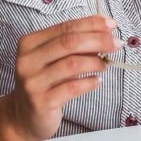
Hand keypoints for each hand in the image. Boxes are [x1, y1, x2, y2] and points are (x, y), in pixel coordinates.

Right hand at [0, 15, 120, 140]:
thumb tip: (105, 33)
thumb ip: (72, 45)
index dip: (91, 24)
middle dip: (98, 40)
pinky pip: (73, 88)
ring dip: (96, 62)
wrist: (23, 117)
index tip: (111, 25)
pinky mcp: (42, 102)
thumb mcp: (52, 59)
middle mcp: (27, 61)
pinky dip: (89, 82)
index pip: (65, 27)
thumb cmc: (44, 83)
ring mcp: (33, 82)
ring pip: (73, 64)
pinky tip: (97, 81)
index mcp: (29, 44)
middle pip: (69, 42)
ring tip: (105, 64)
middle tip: (116, 43)